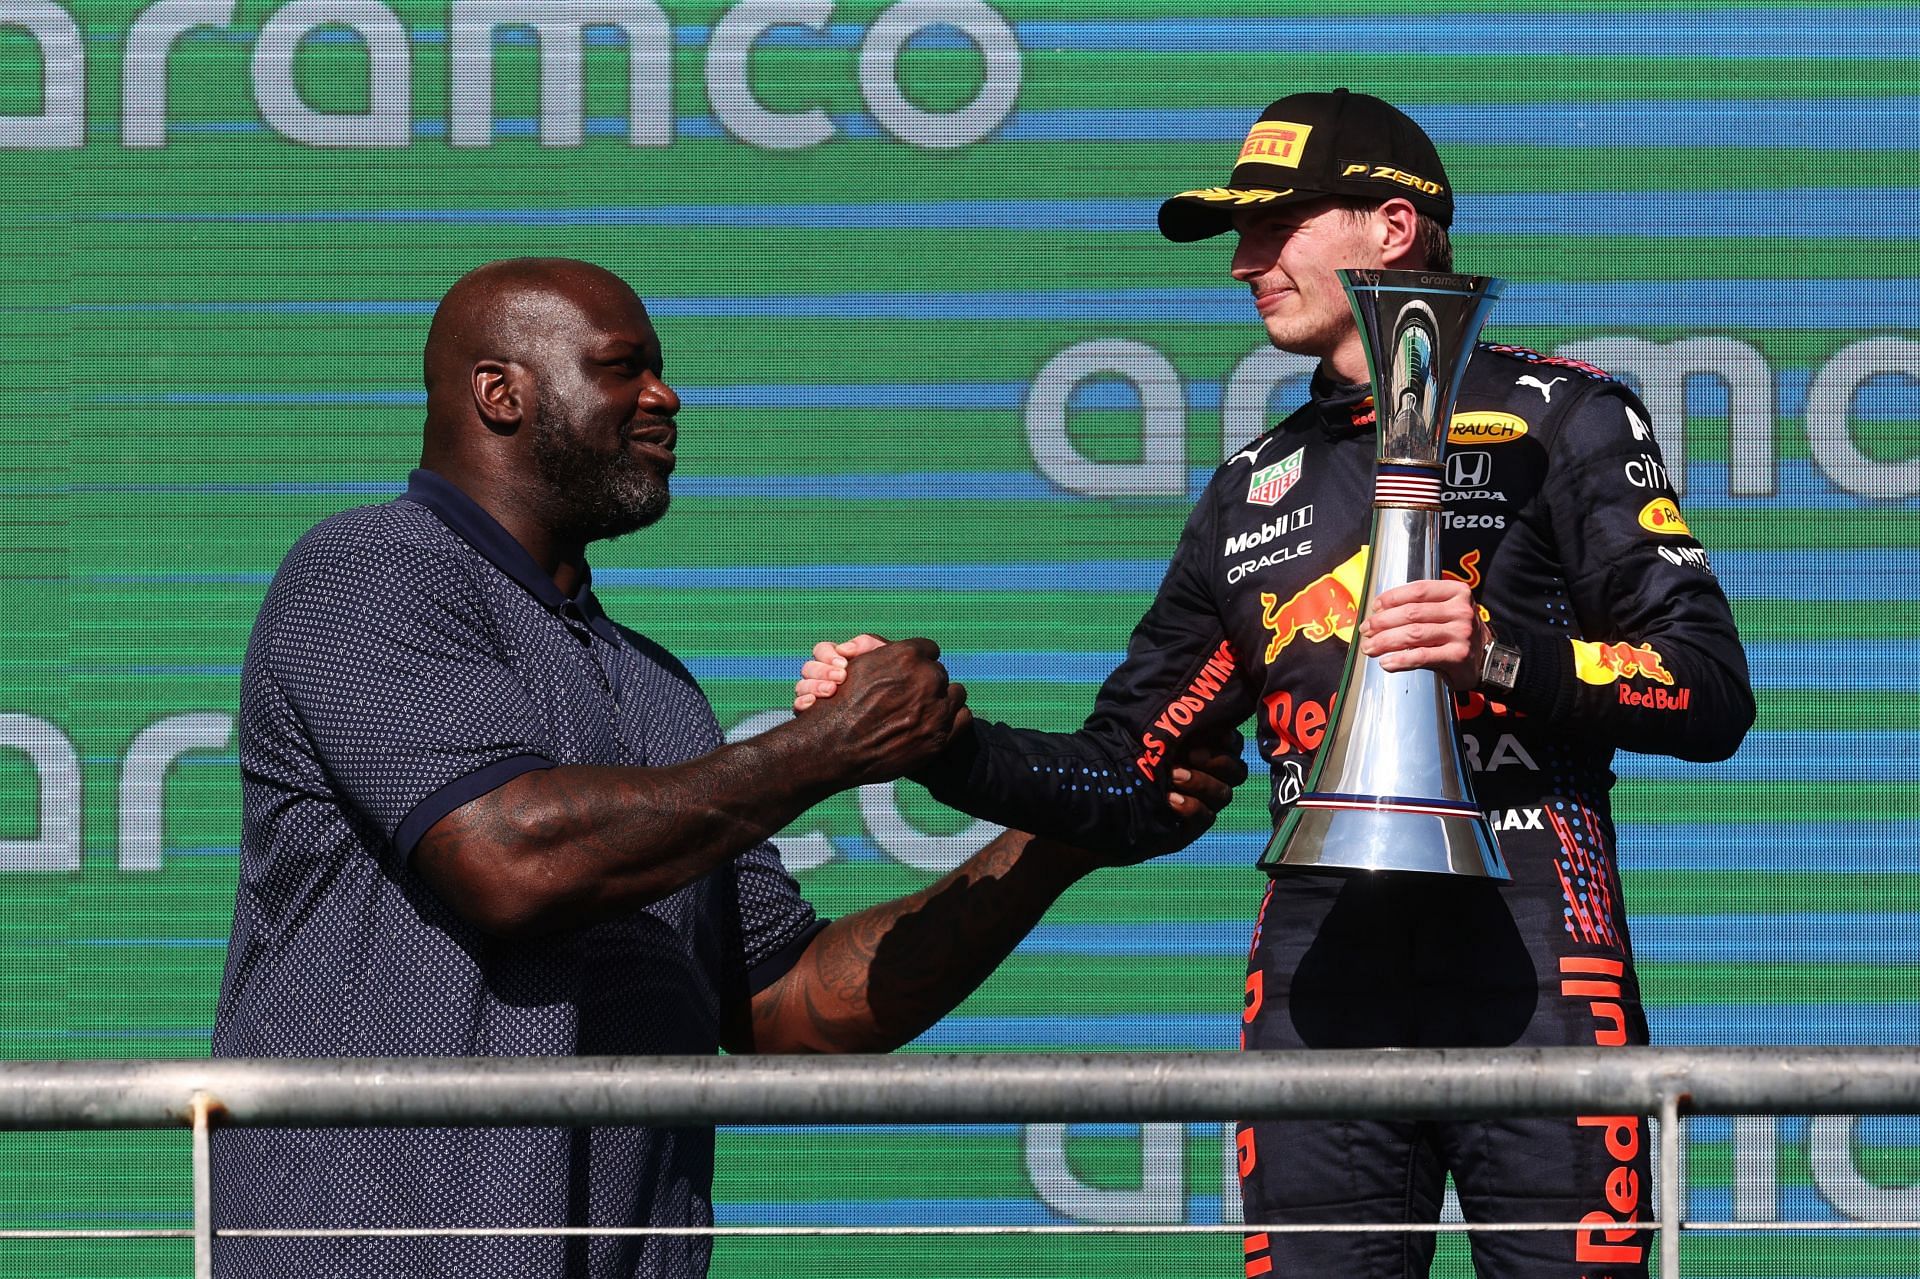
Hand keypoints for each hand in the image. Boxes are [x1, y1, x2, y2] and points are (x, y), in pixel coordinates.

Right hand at [794, 633, 887, 710]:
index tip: (844, 664)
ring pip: (801, 686)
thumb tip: (845, 649)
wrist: (893, 706)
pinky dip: (802, 702)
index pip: (820, 650)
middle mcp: (820, 676)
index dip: (828, 655)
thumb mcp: (880, 655)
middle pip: (808, 668)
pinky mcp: (812, 713)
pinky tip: (813, 704)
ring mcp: (814, 694)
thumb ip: (865, 644)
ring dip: (813, 686)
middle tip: (841, 678)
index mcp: (834, 660)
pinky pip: (798, 706)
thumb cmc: (886, 676)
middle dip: (822, 672)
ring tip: (830, 691)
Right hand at [795, 637, 970, 784]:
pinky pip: (963, 717)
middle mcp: (925, 678)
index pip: (928, 649)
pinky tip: (934, 725)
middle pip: (939, 673)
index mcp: (906, 656)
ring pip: (955, 693)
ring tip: (923, 711)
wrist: (834, 749)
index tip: (910, 674)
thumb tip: (900, 649)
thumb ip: (885, 654)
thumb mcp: (858, 666)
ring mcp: (935, 708)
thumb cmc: (838, 706)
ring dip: (942, 700)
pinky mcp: (940, 736)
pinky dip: (951, 721)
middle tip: (910, 697)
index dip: (918, 662)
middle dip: (927, 683)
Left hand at [1095, 725, 1248, 865]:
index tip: (1210, 733)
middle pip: (1235, 770)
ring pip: (1223, 794)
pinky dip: (1191, 807)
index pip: (1232, 745)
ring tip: (1173, 776)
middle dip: (1216, 760)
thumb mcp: (1143, 729)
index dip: (1228, 740)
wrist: (1096, 796)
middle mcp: (1204, 776)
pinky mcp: (1187, 827)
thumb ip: (1168, 713)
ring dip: (1201, 782)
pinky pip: (1205, 818)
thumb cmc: (1121, 756)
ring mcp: (1198, 802)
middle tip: (1189, 754)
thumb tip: (1174, 679)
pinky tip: (1170, 800)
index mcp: (1200, 749)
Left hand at [1357, 579, 1488, 689]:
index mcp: (1457, 592)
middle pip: (1411, 613)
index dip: (1392, 598)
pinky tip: (1386, 662)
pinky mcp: (1458, 655)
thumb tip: (1378, 612)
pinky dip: (1400, 660)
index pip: (1418, 590)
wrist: (1487, 659)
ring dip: (1385, 641)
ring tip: (1369, 648)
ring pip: (1413, 634)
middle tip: (1366, 630)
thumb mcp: (1446, 611)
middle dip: (1382, 622)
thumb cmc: (1458, 633)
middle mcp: (1461, 610)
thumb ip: (1420, 607)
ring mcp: (1461, 633)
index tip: (1375, 607)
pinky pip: (1421, 656)